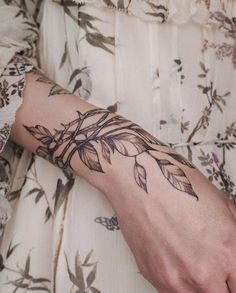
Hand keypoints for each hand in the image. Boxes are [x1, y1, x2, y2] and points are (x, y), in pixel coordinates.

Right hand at [108, 165, 235, 292]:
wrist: (139, 181)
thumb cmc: (175, 186)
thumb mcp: (222, 204)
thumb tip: (235, 248)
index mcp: (226, 251)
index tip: (231, 276)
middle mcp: (201, 272)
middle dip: (222, 284)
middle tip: (216, 272)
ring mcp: (174, 278)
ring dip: (200, 286)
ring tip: (193, 263)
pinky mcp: (153, 276)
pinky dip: (179, 283)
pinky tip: (176, 260)